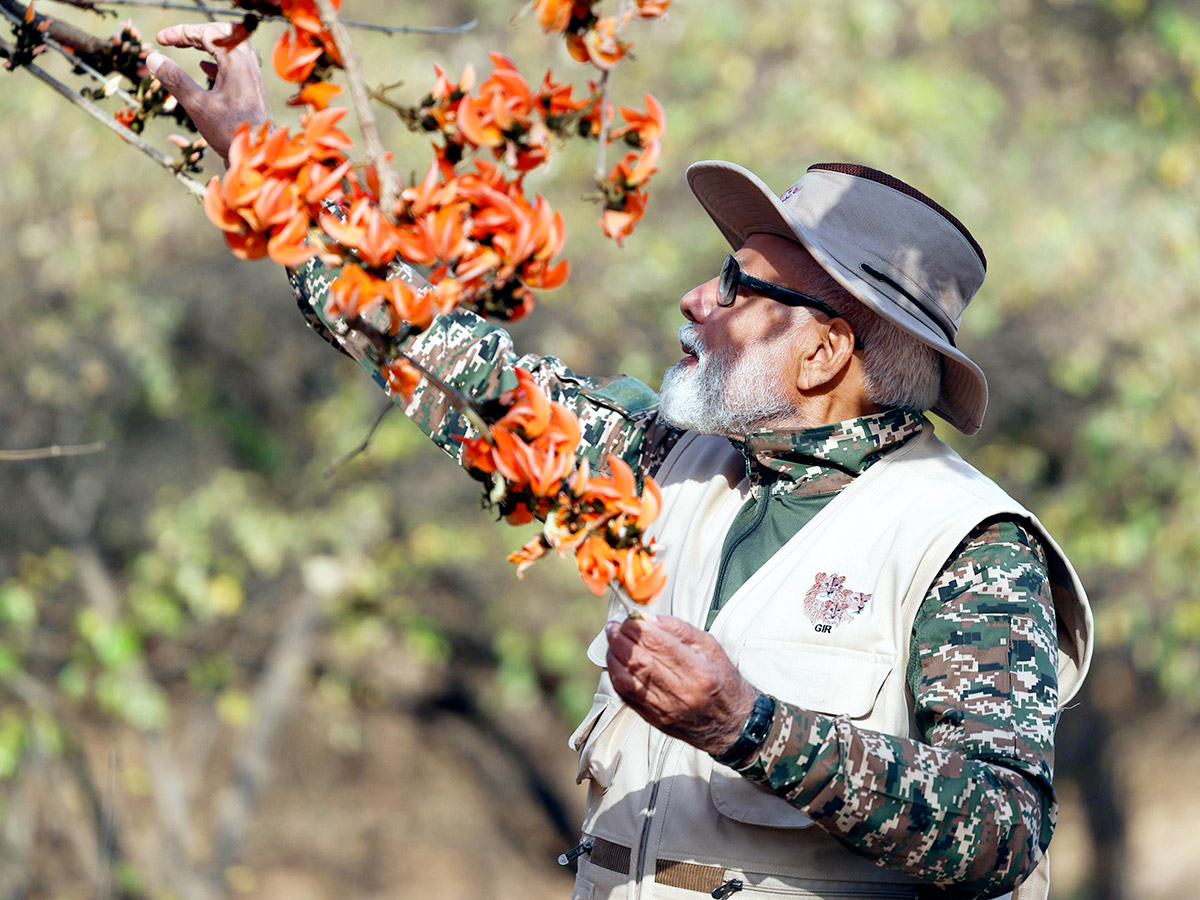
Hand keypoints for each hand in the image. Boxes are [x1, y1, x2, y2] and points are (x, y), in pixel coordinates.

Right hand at [148, 22, 271, 160]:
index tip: (160, 40)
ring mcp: (252, 75)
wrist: (257, 154)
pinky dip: (216, 60)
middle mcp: (248, 64)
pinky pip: (234, 63)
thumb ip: (175, 79)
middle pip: (220, 34)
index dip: (181, 33)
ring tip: (186, 46)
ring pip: (229, 47)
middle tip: (173, 40)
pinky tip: (203, 67)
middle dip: (194, 33)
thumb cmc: (230, 131)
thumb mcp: (197, 105)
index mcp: (236, 62)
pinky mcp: (251, 87)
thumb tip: (152, 58)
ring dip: (206, 45)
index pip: (207, 34)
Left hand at [605, 614, 757, 755]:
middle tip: (614, 627)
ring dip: (613, 657)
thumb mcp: (710, 647)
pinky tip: (616, 662)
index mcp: (699, 672)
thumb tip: (648, 618)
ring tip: (612, 642)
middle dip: (619, 639)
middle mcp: (681, 692)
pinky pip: (625, 695)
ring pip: (626, 679)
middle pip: (638, 661)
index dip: (637, 627)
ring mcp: (665, 709)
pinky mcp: (654, 718)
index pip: (658, 643)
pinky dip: (615, 675)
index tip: (628, 617)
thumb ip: (679, 629)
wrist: (730, 723)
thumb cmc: (722, 681)